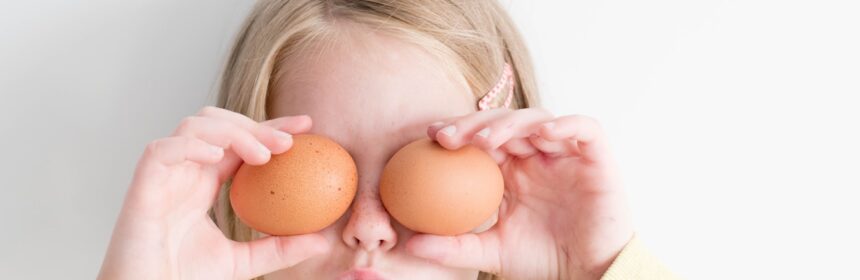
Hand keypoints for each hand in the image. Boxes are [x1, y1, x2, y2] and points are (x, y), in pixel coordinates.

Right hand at [99, 107, 329, 279]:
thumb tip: (322, 240)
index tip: (307, 126)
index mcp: (203, 183)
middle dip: (255, 124)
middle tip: (290, 139)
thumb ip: (279, 248)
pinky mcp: (142, 187)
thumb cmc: (183, 278)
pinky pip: (161, 150)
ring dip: (231, 132)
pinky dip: (191, 146)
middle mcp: (183, 172)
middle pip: (217, 123)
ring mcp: (162, 176)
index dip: (270, 127)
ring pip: (192, 127)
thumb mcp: (244, 263)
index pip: (239, 142)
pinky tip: (219, 159)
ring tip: (262, 155)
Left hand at [406, 108, 633, 279]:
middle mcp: (536, 155)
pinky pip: (584, 128)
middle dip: (474, 123)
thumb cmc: (542, 261)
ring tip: (486, 140)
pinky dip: (565, 125)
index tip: (429, 136)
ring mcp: (565, 153)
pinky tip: (542, 134)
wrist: (589, 275)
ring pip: (537, 119)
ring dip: (510, 123)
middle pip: (504, 122)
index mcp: (511, 170)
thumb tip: (410, 245)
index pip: (481, 138)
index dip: (457, 130)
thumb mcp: (491, 253)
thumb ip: (454, 247)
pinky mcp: (596, 156)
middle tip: (448, 136)